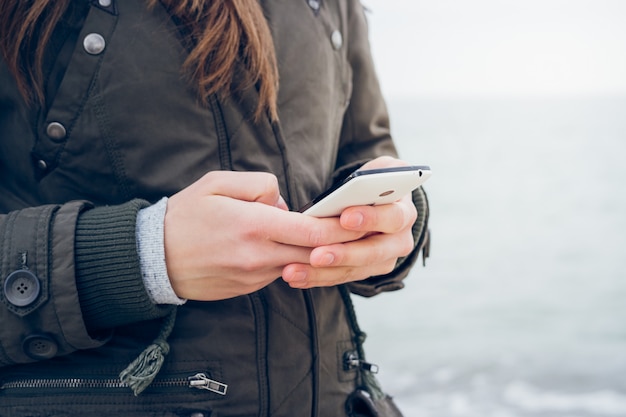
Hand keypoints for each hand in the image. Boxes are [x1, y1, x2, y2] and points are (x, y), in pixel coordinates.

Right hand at [163, 171, 363, 300]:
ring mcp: (254, 276)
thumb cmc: (184, 216)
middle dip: (340, 243)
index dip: (341, 227)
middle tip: (361, 230)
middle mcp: (258, 255)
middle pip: (314, 252)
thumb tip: (285, 202)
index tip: (360, 219)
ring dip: (316, 252)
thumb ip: (259, 185)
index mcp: (254, 226)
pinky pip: (279, 272)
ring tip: (331, 236)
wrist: (152, 259)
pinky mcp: (248, 288)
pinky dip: (291, 260)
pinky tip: (292, 247)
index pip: (312, 230)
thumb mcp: (216, 183)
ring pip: (299, 264)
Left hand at [282, 156, 417, 287]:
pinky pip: (341, 277)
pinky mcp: (367, 271)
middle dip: (343, 254)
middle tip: (316, 256)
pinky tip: (294, 276)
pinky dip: (316, 277)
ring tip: (293, 272)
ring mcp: (385, 260)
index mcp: (404, 212)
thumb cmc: (373, 184)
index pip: (393, 217)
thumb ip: (371, 175)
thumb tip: (354, 185)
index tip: (345, 218)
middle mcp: (400, 240)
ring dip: (322, 272)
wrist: (377, 203)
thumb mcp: (376, 172)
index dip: (371, 218)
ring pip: (354, 270)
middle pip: (374, 252)